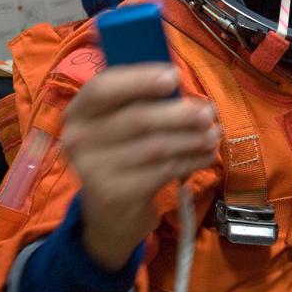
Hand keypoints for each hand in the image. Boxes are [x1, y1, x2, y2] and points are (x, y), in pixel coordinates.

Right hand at [61, 64, 219, 271]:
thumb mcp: (117, 123)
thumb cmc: (120, 153)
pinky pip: (163, 171)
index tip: (174, 76)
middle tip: (208, 112)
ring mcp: (94, 170)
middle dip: (180, 113)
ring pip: (156, 146)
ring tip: (213, 133)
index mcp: (78, 112)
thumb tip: (175, 77)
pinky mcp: (116, 195)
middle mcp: (78, 140)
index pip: (102, 88)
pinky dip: (191, 160)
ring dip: (191, 138)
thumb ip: (138, 98)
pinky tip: (206, 155)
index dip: (140, 79)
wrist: (107, 215)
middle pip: (137, 118)